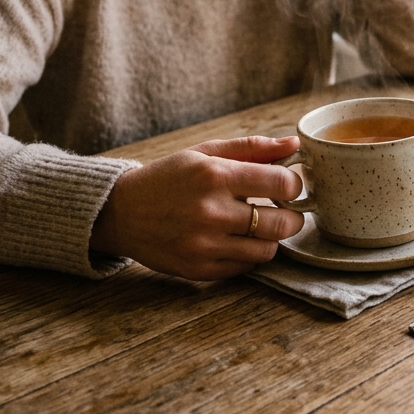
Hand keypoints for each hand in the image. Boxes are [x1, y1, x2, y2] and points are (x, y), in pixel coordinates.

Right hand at [90, 136, 305, 279]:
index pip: (281, 184)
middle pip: (280, 223)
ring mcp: (203, 245)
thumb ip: (252, 148)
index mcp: (214, 176)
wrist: (120, 212)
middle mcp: (210, 212)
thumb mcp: (205, 153)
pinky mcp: (198, 269)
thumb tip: (294, 145)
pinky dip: (248, 255)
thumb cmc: (168, 178)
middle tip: (285, 212)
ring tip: (258, 226)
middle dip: (292, 217)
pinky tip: (236, 240)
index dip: (294, 185)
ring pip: (266, 250)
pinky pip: (244, 267)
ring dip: (270, 239)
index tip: (288, 187)